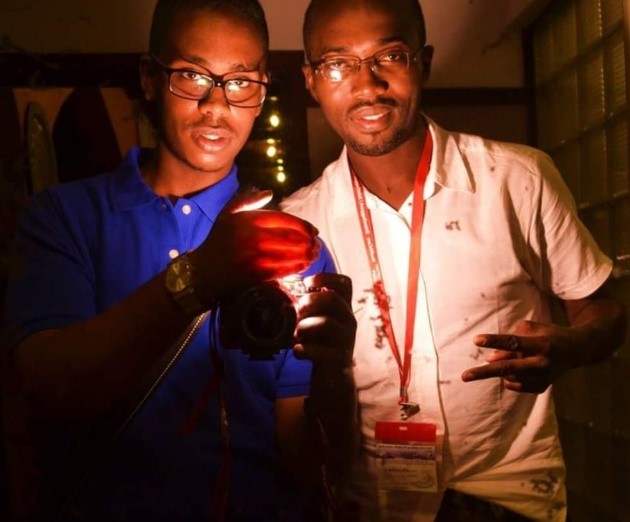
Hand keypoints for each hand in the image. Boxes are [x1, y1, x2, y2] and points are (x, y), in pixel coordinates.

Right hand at [191, 190, 319, 302]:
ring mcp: (255, 256)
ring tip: (314, 255)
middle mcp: (253, 236)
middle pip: (291, 237)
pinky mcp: (256, 273)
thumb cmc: (217, 241)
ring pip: (289, 254)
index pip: (284, 219)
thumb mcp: (227, 214)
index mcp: (249, 219)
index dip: (303, 225)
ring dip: (306, 255)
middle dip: (309, 241)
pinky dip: (296, 268)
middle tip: (317, 244)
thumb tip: (270, 192)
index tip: (314, 231)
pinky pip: (283, 270)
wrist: (202, 272)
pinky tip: (304, 266)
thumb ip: (248, 200)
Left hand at [293, 273, 355, 372]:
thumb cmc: (321, 344)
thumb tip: (286, 299)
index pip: (344, 283)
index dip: (326, 277)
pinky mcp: (338, 359)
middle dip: (309, 301)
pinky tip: (297, 350)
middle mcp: (349, 321)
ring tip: (297, 335)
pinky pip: (319, 351)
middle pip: (333, 299)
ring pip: (326, 323)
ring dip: (304, 326)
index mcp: (343, 308)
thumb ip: (307, 309)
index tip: (308, 282)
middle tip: (298, 311)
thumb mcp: (317, 322)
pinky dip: (304, 350)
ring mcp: (346, 340)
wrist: (333, 379)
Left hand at [461, 319, 575, 393]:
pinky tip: (513, 371)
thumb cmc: (549, 335)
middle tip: (464, 376)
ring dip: (499, 370)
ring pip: (510, 377)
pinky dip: (509, 378)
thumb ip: (512, 340)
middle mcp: (543, 363)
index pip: (513, 342)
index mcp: (542, 344)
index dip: (494, 341)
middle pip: (508, 368)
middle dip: (484, 372)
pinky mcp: (542, 387)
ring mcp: (543, 378)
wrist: (577, 351)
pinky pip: (516, 386)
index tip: (476, 340)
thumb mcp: (533, 330)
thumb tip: (490, 358)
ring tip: (505, 359)